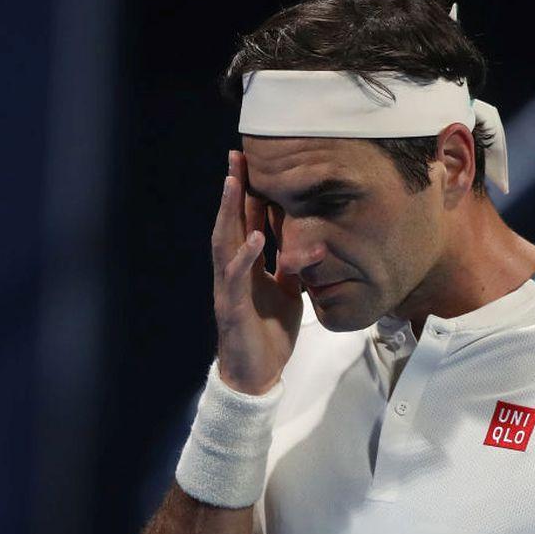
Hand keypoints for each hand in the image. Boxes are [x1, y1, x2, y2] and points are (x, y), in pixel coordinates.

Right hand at [210, 150, 303, 394]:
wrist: (257, 375)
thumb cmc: (268, 334)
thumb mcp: (288, 294)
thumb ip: (292, 268)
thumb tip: (310, 244)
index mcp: (246, 268)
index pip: (245, 223)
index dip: (248, 195)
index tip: (251, 164)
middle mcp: (233, 272)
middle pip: (229, 223)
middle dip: (232, 191)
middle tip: (235, 157)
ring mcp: (229, 288)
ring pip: (224, 243)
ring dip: (229, 213)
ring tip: (234, 183)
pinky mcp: (233, 308)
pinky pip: (237, 278)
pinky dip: (244, 256)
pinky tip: (254, 237)